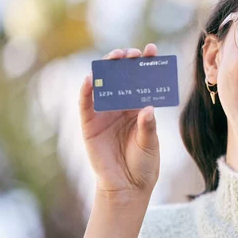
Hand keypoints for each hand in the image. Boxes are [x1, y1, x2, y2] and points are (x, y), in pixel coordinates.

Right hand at [79, 44, 160, 207]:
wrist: (127, 186)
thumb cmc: (143, 164)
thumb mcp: (150, 144)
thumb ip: (148, 126)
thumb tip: (148, 108)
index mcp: (140, 108)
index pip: (143, 81)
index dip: (146, 64)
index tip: (152, 50)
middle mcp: (122, 107)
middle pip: (122, 77)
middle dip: (126, 62)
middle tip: (132, 53)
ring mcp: (105, 114)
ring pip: (104, 85)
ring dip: (107, 69)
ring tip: (115, 58)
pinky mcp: (89, 124)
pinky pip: (86, 104)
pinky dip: (86, 91)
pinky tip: (90, 78)